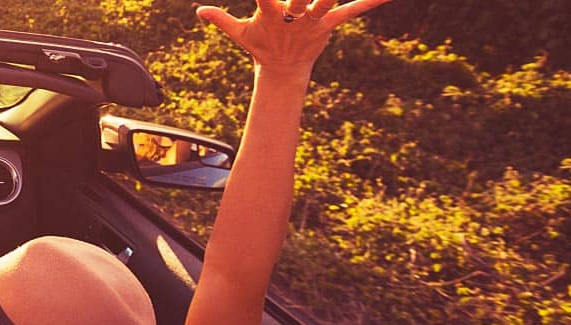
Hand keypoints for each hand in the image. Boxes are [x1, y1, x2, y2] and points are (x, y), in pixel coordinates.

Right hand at [197, 0, 390, 75]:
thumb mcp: (239, 34)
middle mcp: (293, 17)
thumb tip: (200, 11)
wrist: (282, 72)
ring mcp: (312, 21)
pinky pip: (351, 11)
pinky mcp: (329, 25)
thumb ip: (221, 20)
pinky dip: (370, 2)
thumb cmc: (260, 46)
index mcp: (270, 15)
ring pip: (325, 1)